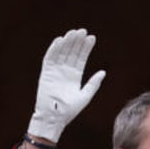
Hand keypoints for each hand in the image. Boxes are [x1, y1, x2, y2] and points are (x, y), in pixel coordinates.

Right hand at [27, 28, 105, 142]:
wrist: (55, 117)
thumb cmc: (70, 110)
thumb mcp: (85, 96)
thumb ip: (93, 84)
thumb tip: (103, 72)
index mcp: (75, 76)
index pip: (81, 58)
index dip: (86, 48)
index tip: (92, 38)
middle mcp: (65, 72)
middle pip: (72, 53)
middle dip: (77, 42)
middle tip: (83, 31)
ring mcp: (55, 71)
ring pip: (61, 53)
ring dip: (67, 42)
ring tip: (74, 33)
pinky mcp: (46, 73)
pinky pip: (49, 58)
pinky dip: (54, 49)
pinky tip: (60, 40)